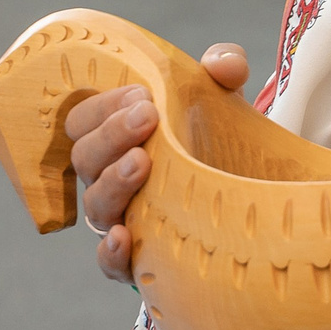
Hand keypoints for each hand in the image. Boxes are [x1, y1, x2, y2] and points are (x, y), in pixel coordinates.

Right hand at [63, 41, 248, 283]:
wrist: (246, 199)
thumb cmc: (217, 140)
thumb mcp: (221, 100)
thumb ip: (224, 68)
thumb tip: (222, 64)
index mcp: (115, 138)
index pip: (83, 120)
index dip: (104, 106)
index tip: (143, 95)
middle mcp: (109, 178)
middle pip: (85, 158)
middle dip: (112, 134)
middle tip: (148, 116)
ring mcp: (121, 220)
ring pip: (95, 206)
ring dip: (113, 182)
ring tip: (142, 163)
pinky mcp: (139, 261)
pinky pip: (110, 265)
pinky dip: (111, 254)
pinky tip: (126, 237)